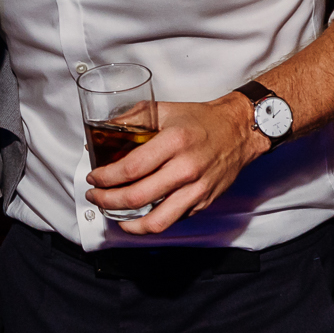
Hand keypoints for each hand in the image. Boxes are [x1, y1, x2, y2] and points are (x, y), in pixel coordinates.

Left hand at [85, 97, 268, 234]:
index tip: (94, 178)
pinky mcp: (203, 202)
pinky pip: (172, 220)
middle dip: (107, 201)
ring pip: (156, 221)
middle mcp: (186, 169)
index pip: (130, 168)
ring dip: (127, 222)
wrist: (239, 131)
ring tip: (114, 215)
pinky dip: (151, 221)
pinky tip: (139, 214)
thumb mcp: (165, 109)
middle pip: (137, 197)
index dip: (106, 178)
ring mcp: (196, 189)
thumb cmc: (202, 120)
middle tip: (96, 197)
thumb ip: (133, 118)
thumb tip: (104, 129)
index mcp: (174, 142)